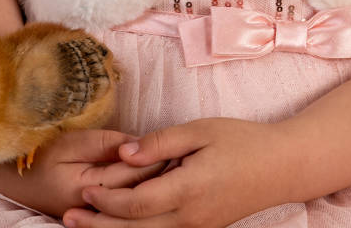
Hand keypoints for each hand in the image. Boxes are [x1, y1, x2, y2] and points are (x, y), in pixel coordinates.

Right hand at [0, 129, 166, 217]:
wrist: (13, 177)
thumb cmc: (41, 153)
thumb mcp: (71, 141)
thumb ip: (106, 143)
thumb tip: (138, 145)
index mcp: (88, 188)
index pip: (134, 174)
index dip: (157, 159)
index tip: (179, 146)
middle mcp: (94, 208)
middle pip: (139, 193)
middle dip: (163, 176)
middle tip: (185, 158)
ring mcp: (95, 215)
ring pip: (135, 204)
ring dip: (156, 187)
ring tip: (177, 171)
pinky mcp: (95, 215)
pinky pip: (125, 210)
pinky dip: (142, 198)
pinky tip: (156, 186)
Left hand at [62, 118, 297, 227]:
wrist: (283, 166)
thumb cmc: (243, 142)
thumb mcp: (201, 131)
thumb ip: (160, 143)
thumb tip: (124, 153)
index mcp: (188, 190)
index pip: (135, 204)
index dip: (105, 199)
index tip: (83, 188)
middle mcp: (191, 217)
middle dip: (99, 225)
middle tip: (68, 218)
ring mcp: (199, 227)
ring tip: (86, 226)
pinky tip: (123, 225)